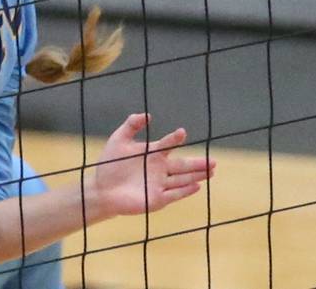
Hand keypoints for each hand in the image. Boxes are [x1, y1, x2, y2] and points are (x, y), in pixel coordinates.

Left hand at [87, 115, 215, 218]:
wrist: (101, 189)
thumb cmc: (109, 164)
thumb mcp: (119, 139)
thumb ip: (131, 125)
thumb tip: (147, 115)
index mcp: (154, 153)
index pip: (168, 144)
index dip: (175, 138)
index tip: (181, 133)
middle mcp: (160, 169)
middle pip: (183, 165)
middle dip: (198, 163)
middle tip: (214, 161)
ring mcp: (159, 184)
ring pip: (182, 179)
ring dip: (197, 176)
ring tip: (211, 171)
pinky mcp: (155, 200)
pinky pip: (173, 194)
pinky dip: (185, 191)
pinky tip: (197, 186)